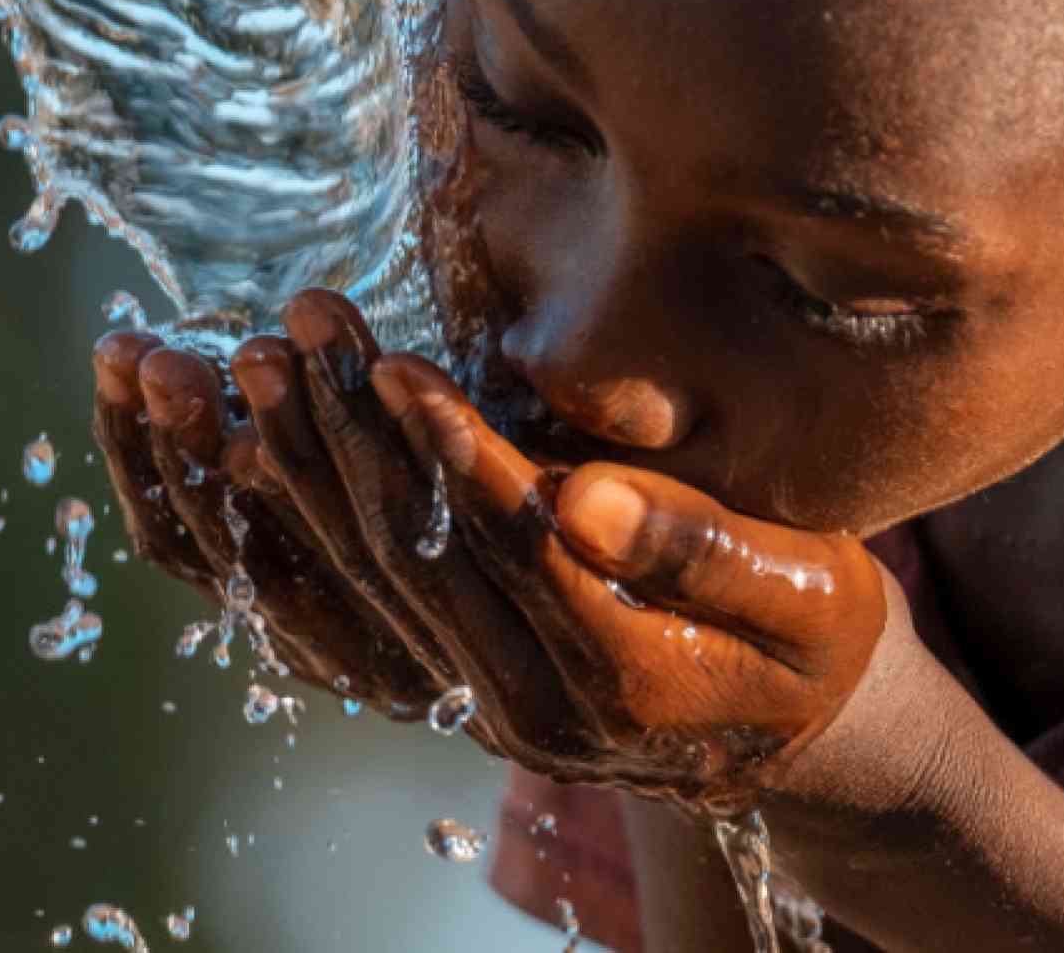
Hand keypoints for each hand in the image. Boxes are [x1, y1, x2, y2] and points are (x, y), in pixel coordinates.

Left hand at [90, 288, 891, 808]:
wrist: (790, 730)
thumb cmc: (817, 631)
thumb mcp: (810, 586)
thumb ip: (704, 547)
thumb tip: (586, 498)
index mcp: (628, 676)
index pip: (513, 546)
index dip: (451, 451)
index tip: (389, 363)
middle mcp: (537, 709)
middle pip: (418, 562)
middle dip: (345, 438)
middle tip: (290, 334)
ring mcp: (484, 710)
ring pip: (365, 585)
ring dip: (301, 472)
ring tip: (257, 365)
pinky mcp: (453, 692)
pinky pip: (347, 614)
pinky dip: (292, 533)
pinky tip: (246, 454)